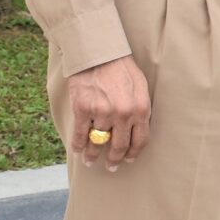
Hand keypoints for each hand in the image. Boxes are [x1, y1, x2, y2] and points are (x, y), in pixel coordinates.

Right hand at [67, 55, 150, 170]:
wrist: (99, 53)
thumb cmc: (122, 69)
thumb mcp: (141, 87)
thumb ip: (141, 109)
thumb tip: (138, 130)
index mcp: (141, 109)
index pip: (140, 141)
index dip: (132, 153)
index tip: (127, 160)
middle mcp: (123, 114)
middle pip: (119, 146)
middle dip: (114, 160)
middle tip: (111, 167)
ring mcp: (102, 112)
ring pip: (98, 143)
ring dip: (93, 155)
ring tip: (90, 161)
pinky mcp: (83, 109)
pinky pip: (80, 135)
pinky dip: (78, 146)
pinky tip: (78, 151)